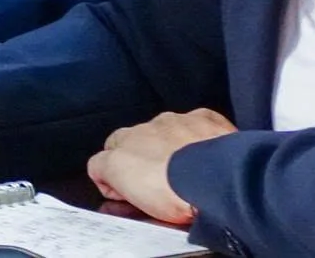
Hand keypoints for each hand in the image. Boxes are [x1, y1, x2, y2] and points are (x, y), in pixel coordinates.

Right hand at [89, 109, 235, 223]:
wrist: (215, 180)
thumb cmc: (171, 185)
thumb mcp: (119, 178)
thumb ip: (102, 167)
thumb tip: (99, 168)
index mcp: (126, 138)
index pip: (109, 150)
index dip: (114, 174)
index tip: (124, 192)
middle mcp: (153, 124)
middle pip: (140, 139)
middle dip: (145, 158)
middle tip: (156, 187)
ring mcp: (182, 121)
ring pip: (170, 131)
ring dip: (173, 148)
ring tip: (185, 176)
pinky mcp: (210, 122)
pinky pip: (202, 124)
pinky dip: (202, 137)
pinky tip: (207, 158)